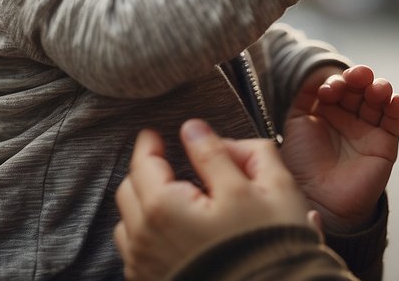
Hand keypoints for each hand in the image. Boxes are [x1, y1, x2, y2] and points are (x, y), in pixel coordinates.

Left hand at [114, 121, 314, 280]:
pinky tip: (176, 232)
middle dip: (147, 172)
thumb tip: (195, 131)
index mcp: (164, 208)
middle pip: (130, 190)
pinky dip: (149, 234)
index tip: (154, 134)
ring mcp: (146, 267)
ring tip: (175, 200)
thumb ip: (221, 153)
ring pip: (130, 223)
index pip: (143, 163)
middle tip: (170, 164)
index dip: (149, 143)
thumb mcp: (259, 187)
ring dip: (145, 205)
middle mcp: (145, 240)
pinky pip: (138, 253)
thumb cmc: (269, 249)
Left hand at [281, 65, 398, 232]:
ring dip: (380, 88)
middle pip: (361, 89)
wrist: (317, 198)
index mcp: (329, 111)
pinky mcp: (385, 144)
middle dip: (360, 78)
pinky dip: (396, 108)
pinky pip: (393, 122)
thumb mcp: (297, 122)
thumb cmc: (302, 163)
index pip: (340, 86)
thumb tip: (317, 72)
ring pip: (380, 101)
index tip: (329, 90)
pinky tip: (394, 98)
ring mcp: (368, 130)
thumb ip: (306, 95)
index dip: (337, 82)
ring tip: (375, 89)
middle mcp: (349, 118)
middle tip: (357, 78)